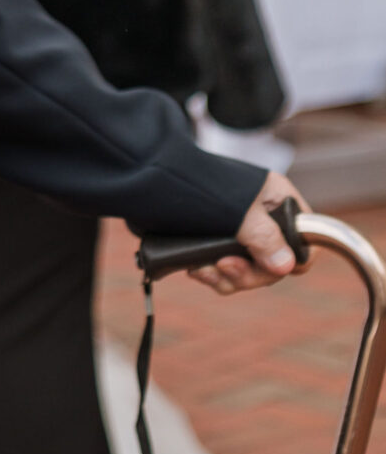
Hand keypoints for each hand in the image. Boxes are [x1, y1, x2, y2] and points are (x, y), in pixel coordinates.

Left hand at [189, 172, 312, 294]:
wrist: (150, 176)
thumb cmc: (195, 181)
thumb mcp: (236, 209)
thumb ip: (263, 236)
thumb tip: (286, 265)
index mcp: (277, 199)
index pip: (304, 238)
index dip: (291, 258)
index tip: (269, 267)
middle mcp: (262, 217)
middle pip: (274, 262)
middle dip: (249, 273)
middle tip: (224, 267)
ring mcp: (240, 232)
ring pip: (249, 270)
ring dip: (228, 278)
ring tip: (204, 270)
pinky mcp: (218, 243)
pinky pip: (227, 271)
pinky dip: (213, 274)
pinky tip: (196, 269)